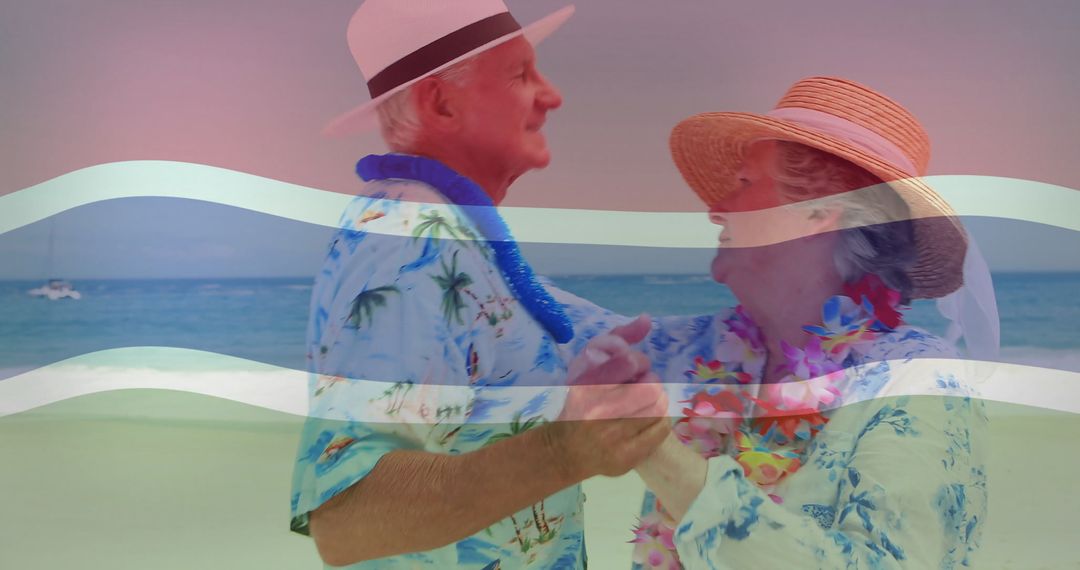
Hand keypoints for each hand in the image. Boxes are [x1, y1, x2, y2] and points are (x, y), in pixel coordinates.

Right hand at [546, 315, 671, 478]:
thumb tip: (647, 319)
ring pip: (657, 408)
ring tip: (646, 402)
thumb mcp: (586, 365)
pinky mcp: (625, 457)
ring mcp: (612, 437)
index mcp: (585, 385)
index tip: (634, 367)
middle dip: (650, 382)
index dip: (638, 362)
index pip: (627, 363)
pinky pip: (660, 430)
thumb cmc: (579, 401)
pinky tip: (648, 419)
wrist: (564, 450)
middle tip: (642, 386)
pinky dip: (659, 420)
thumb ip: (615, 338)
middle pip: (649, 386)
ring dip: (656, 400)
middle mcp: (597, 411)